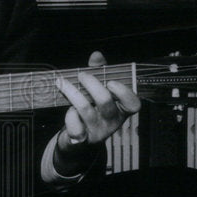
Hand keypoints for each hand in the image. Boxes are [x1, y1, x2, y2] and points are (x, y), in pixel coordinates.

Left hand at [53, 51, 140, 175]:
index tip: (110, 82)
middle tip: (81, 75)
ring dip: (72, 92)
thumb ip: (99, 72)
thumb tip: (96, 55)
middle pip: (105, 101)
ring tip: (62, 82)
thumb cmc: (91, 110)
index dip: (124, 92)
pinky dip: (69, 116)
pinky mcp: (81, 140)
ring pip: (86, 110)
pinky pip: (75, 127)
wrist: (77, 142)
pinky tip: (67, 109)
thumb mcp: (97, 91)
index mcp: (120, 110)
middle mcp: (111, 122)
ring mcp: (97, 132)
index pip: (133, 105)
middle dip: (91, 84)